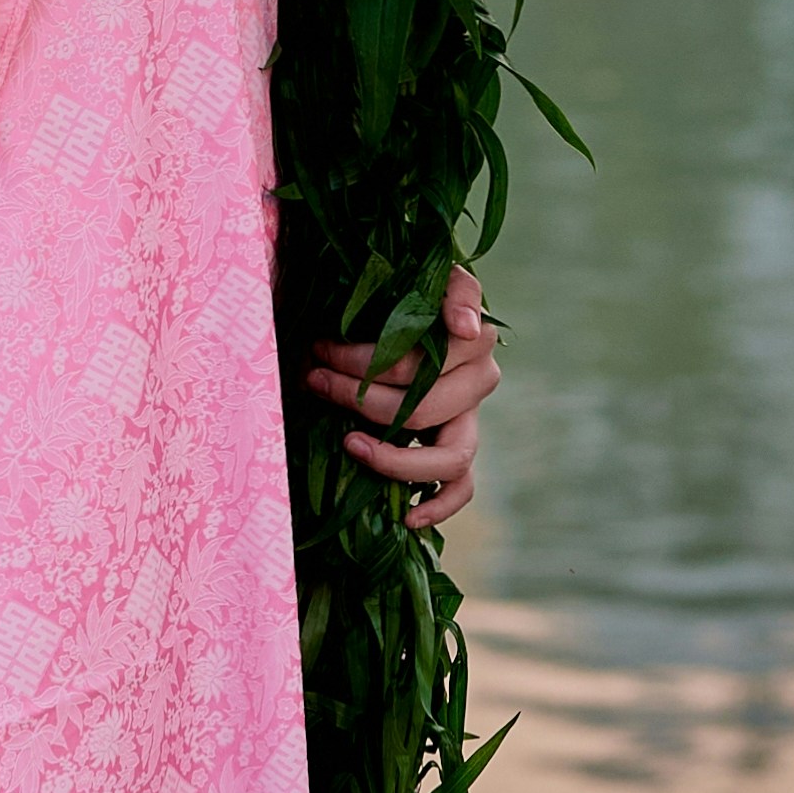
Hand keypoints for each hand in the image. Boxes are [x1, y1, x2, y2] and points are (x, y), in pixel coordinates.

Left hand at [307, 265, 501, 530]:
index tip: (326, 348)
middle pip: (428, 403)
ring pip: (452, 454)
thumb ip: (445, 287)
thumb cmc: (395, 290)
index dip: (376, 355)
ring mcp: (471, 417)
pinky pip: (463, 488)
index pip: (435, 351)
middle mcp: (479, 376)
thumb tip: (465, 327)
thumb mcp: (415, 274)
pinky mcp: (460, 450)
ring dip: (394, 455)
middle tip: (314, 374)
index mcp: (470, 333)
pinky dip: (439, 506)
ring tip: (349, 443)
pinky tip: (407, 518)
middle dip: (362, 393)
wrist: (395, 311)